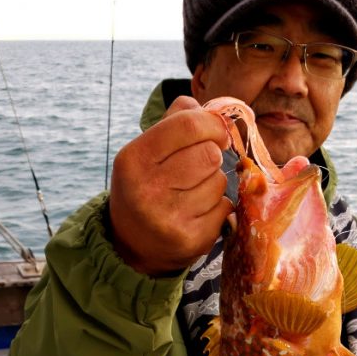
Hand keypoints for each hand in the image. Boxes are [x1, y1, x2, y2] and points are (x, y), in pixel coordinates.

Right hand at [109, 96, 232, 275]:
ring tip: (191, 195)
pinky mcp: (191, 240)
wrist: (131, 247)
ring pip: (219, 182)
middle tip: (198, 168)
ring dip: (213, 184)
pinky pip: (225, 208)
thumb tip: (210, 108)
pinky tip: (196, 214)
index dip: (212, 124)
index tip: (217, 132)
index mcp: (134, 160)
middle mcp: (148, 189)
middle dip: (211, 157)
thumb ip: (174, 122)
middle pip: (209, 154)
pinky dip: (217, 208)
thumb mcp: (145, 152)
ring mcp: (170, 218)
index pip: (188, 125)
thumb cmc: (145, 188)